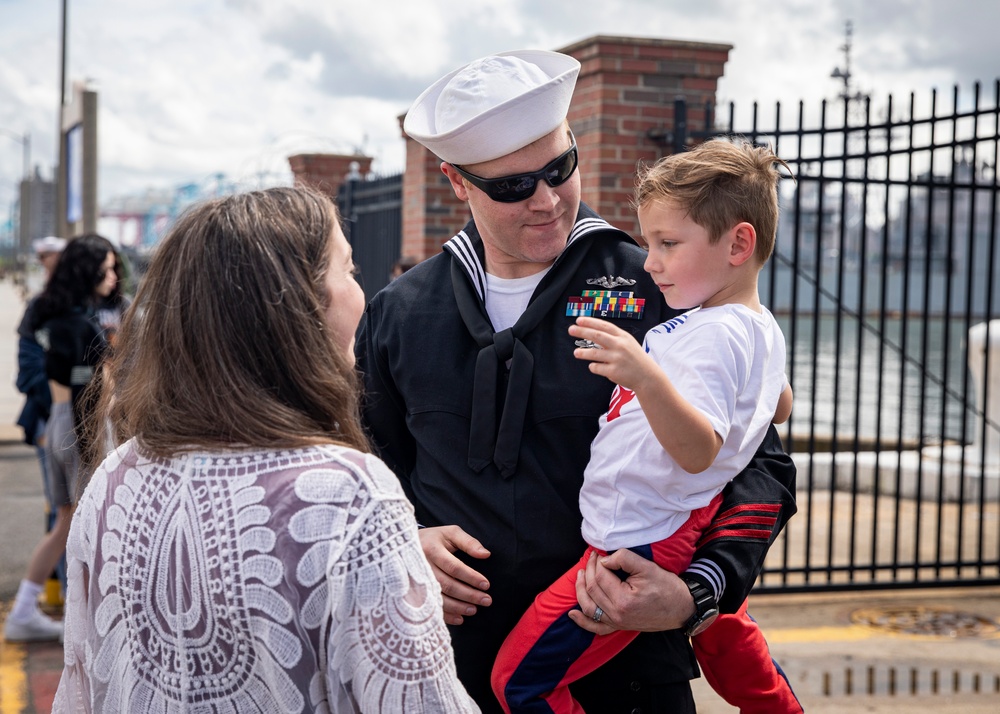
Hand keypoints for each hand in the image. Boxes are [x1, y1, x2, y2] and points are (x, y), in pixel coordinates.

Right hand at [418, 525, 491, 625]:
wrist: (404, 545)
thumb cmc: (434, 539)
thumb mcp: (450, 533)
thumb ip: (469, 542)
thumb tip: (486, 554)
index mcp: (431, 549)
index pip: (454, 567)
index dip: (471, 577)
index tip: (486, 585)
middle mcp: (421, 566)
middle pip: (447, 585)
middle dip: (468, 595)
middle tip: (486, 600)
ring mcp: (414, 581)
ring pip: (438, 599)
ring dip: (458, 607)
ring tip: (474, 610)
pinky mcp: (412, 593)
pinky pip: (429, 607)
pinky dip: (445, 616)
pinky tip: (460, 619)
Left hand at [568, 550, 694, 633]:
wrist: (682, 607)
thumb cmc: (666, 587)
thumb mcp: (646, 567)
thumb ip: (624, 558)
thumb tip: (604, 560)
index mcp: (623, 600)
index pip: (601, 576)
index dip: (596, 562)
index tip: (598, 552)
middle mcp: (617, 615)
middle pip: (592, 590)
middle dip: (588, 571)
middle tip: (591, 558)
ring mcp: (617, 623)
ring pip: (589, 607)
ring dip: (580, 590)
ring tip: (580, 574)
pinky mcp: (620, 627)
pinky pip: (596, 628)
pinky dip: (583, 622)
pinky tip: (573, 614)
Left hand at [569, 317, 656, 390]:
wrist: (647, 377)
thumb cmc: (635, 359)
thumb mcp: (628, 343)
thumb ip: (613, 338)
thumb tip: (593, 332)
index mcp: (623, 337)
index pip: (604, 326)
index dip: (590, 322)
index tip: (579, 320)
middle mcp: (620, 346)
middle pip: (597, 336)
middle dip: (582, 332)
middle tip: (571, 330)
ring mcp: (616, 358)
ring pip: (594, 353)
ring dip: (583, 353)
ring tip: (576, 352)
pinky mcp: (613, 371)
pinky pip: (596, 367)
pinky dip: (593, 366)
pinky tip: (594, 366)